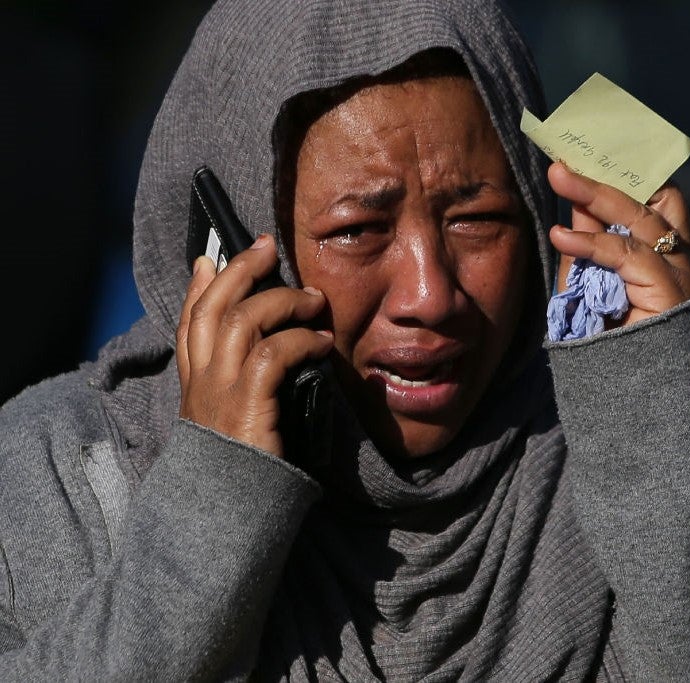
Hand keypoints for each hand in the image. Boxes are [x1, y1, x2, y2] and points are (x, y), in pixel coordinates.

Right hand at [176, 234, 333, 456]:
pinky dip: (302, 340)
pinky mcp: (248, 408)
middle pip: (213, 306)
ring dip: (282, 301)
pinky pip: (273, 354)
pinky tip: (324, 344)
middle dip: (240, 269)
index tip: (213, 259)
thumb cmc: (242, 471)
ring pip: (242, 319)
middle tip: (268, 247)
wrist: (226, 519)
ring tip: (314, 300)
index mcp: (197, 384)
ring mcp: (221, 392)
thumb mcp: (233, 421)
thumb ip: (242, 388)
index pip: (190, 321)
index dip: (201, 286)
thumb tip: (269, 356)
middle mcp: (203, 382)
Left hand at [547, 163, 689, 326]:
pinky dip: (592, 243)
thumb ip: (587, 243)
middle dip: (608, 173)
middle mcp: (679, 259)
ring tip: (559, 177)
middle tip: (565, 158)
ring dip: (596, 194)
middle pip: (651, 198)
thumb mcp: (589, 282)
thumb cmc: (610, 342)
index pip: (655, 197)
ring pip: (641, 218)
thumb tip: (575, 200)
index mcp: (665, 253)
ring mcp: (679, 275)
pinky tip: (561, 236)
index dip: (627, 171)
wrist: (632, 398)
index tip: (588, 150)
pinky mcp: (670, 294)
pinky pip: (628, 256)